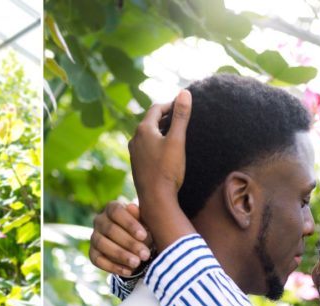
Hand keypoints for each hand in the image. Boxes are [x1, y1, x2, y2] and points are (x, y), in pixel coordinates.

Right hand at [89, 201, 153, 276]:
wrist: (136, 247)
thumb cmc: (141, 231)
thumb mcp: (145, 223)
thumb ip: (140, 216)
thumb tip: (131, 207)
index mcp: (112, 208)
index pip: (116, 212)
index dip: (129, 224)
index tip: (143, 236)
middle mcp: (100, 220)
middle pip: (110, 229)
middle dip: (129, 243)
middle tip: (145, 254)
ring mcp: (94, 237)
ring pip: (102, 244)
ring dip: (121, 255)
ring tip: (137, 263)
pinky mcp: (92, 253)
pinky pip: (98, 260)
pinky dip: (113, 266)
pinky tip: (128, 271)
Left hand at [128, 89, 189, 211]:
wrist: (156, 200)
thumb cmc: (168, 170)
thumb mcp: (178, 140)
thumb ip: (181, 116)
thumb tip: (184, 92)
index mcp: (143, 130)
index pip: (157, 108)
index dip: (171, 104)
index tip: (183, 106)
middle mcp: (135, 139)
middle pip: (151, 120)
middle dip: (166, 116)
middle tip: (181, 117)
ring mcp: (134, 152)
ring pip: (147, 134)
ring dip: (161, 130)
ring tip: (175, 133)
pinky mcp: (136, 164)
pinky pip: (146, 146)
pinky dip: (156, 142)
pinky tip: (166, 150)